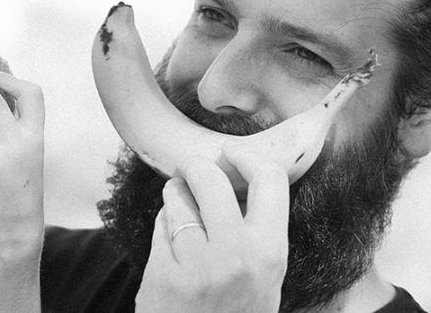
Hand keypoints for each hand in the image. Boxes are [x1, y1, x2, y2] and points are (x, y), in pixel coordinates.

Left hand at [136, 147, 289, 312]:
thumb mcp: (267, 278)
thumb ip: (259, 231)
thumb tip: (239, 175)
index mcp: (270, 253)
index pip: (268, 179)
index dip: (246, 157)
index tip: (232, 153)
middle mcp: (234, 255)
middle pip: (210, 177)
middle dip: (197, 167)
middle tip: (194, 170)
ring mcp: (195, 265)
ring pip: (177, 198)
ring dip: (177, 195)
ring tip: (182, 206)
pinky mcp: (161, 275)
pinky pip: (161, 226)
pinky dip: (165, 226)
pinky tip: (173, 242)